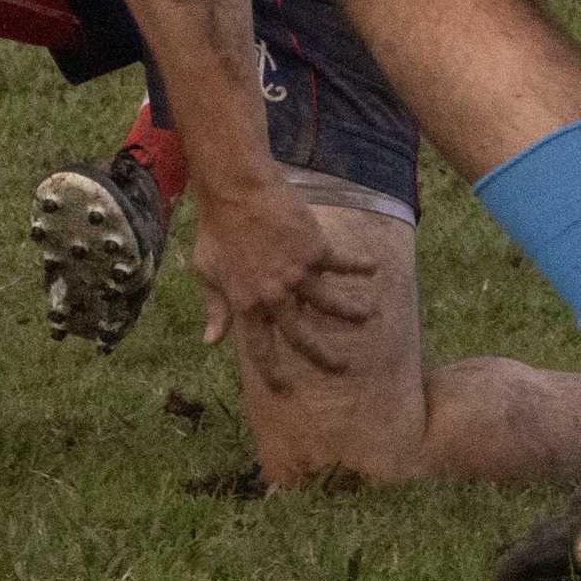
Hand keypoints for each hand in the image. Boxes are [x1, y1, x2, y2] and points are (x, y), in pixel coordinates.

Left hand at [192, 176, 377, 392]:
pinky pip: (342, 264)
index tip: (284, 389)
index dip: (272, 372)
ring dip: (352, 313)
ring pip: (331, 304)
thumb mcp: (206, 271)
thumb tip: (210, 341)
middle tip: (341, 369)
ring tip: (369, 316)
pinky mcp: (314, 249)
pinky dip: (359, 266)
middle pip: (303, 337)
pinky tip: (374, 268)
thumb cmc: (217, 229)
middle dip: (324, 357)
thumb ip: (214, 307)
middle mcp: (275, 296)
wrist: (236, 191)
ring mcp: (297, 274)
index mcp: (246, 304)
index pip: (261, 349)